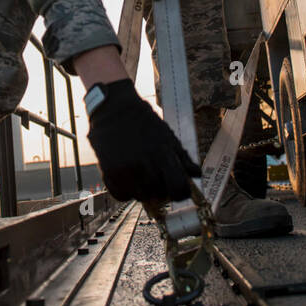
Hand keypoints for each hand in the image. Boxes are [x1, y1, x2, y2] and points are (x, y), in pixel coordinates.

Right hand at [87, 80, 199, 202]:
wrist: (114, 108)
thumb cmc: (144, 121)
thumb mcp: (168, 136)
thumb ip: (183, 158)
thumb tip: (197, 175)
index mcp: (163, 155)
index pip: (179, 190)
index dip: (180, 192)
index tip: (177, 188)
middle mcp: (144, 165)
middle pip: (159, 195)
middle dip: (160, 188)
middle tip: (155, 173)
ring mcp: (125, 171)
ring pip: (141, 197)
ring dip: (143, 189)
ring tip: (140, 170)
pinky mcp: (108, 173)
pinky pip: (122, 195)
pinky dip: (125, 190)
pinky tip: (127, 175)